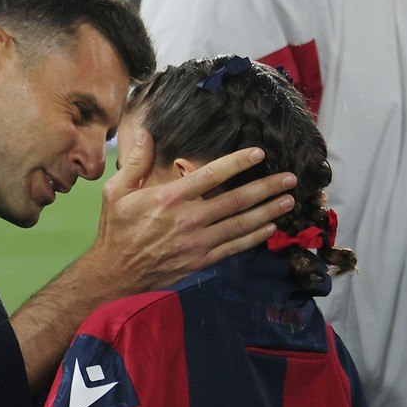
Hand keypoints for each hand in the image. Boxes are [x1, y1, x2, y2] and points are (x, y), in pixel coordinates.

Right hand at [8, 129, 296, 389]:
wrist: (115, 273)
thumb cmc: (116, 230)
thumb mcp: (116, 191)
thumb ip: (136, 162)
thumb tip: (145, 132)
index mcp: (170, 198)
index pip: (213, 175)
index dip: (239, 162)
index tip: (259, 153)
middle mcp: (189, 219)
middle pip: (237, 200)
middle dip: (267, 187)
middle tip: (290, 178)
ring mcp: (197, 242)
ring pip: (241, 224)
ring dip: (268, 211)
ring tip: (288, 200)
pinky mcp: (201, 261)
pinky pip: (234, 247)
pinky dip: (254, 237)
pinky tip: (270, 227)